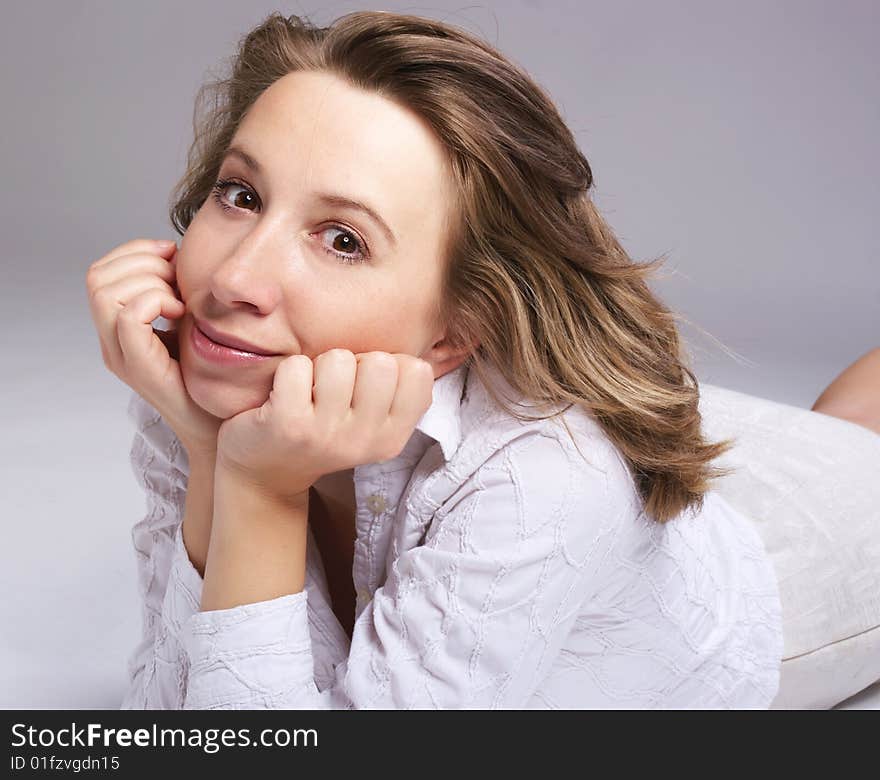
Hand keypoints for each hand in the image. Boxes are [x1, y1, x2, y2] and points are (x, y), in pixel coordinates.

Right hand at [86, 237, 221, 457]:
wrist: (220, 426)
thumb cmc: (213, 375)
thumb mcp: (192, 322)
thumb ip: (177, 291)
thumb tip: (176, 251)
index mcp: (119, 327)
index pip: (102, 271)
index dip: (136, 252)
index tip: (174, 259)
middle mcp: (112, 341)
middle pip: (98, 276)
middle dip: (143, 262)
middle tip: (178, 279)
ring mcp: (122, 355)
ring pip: (106, 291)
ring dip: (150, 281)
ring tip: (180, 300)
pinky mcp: (140, 367)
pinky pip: (129, 315)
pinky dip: (156, 301)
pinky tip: (180, 314)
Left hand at [215, 349, 434, 501]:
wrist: (266, 473)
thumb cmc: (324, 431)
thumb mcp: (371, 423)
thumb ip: (398, 392)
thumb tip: (420, 351)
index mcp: (393, 438)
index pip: (418, 372)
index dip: (390, 363)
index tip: (366, 384)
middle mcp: (365, 440)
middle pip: (380, 362)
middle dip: (354, 361)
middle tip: (334, 387)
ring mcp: (327, 434)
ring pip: (339, 359)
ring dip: (319, 365)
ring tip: (310, 392)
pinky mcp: (288, 425)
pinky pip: (297, 366)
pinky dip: (288, 371)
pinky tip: (284, 396)